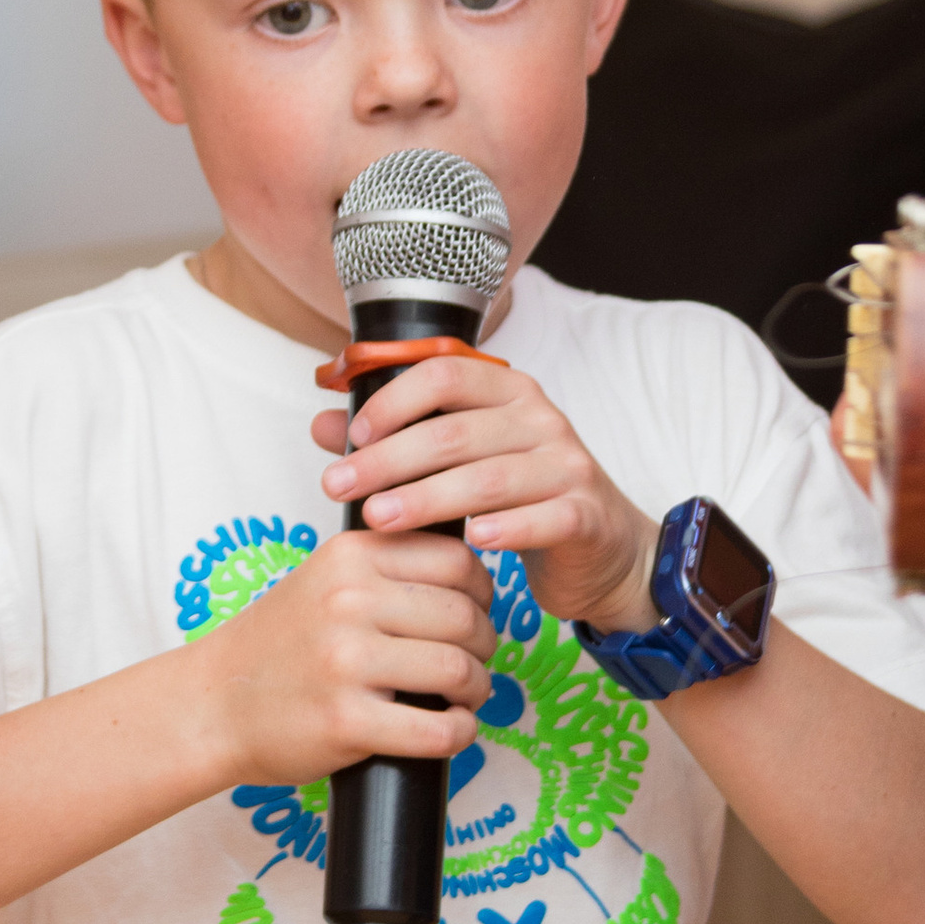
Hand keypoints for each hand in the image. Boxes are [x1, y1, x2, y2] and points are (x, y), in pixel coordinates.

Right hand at [189, 522, 497, 790]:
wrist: (211, 705)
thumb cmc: (277, 647)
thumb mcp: (321, 579)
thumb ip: (384, 568)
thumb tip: (472, 578)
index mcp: (348, 557)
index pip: (457, 561)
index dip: (482, 593)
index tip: (476, 615)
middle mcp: (347, 601)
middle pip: (464, 618)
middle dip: (484, 647)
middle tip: (472, 665)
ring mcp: (346, 661)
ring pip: (459, 671)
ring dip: (477, 690)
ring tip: (462, 698)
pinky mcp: (346, 720)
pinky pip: (438, 729)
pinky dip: (459, 733)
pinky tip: (450, 729)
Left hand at [314, 357, 659, 634]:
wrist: (601, 550)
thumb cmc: (520, 498)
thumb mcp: (459, 463)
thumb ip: (396, 440)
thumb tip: (324, 424)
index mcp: (506, 392)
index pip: (445, 373)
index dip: (393, 401)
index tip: (351, 438)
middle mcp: (540, 419)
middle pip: (454, 431)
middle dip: (388, 459)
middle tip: (339, 487)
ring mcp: (567, 464)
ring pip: (490, 476)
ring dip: (427, 497)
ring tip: (378, 518)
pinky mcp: (586, 513)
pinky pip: (545, 516)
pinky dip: (508, 528)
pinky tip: (473, 541)